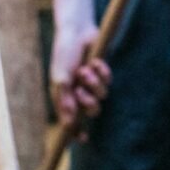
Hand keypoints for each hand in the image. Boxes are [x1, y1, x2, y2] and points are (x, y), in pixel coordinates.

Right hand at [50, 24, 111, 140]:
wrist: (76, 30)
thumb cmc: (64, 53)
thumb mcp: (60, 78)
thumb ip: (65, 101)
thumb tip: (69, 125)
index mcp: (66, 96)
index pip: (72, 121)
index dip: (76, 132)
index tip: (83, 139)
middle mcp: (79, 92)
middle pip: (92, 110)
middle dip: (88, 102)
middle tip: (81, 90)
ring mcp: (92, 82)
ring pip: (102, 96)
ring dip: (94, 83)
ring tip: (86, 69)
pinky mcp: (102, 71)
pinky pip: (108, 80)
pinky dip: (102, 71)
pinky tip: (95, 61)